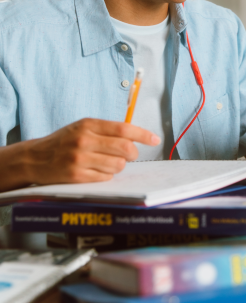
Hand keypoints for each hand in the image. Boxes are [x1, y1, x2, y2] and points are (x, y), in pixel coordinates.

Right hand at [24, 118, 160, 184]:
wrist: (33, 158)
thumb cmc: (64, 142)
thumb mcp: (83, 127)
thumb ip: (107, 130)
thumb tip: (136, 136)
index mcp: (88, 125)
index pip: (124, 128)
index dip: (143, 135)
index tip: (155, 139)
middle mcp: (84, 140)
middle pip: (125, 148)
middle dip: (133, 154)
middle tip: (131, 155)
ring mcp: (79, 159)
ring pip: (118, 165)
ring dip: (119, 166)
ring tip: (108, 163)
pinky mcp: (76, 176)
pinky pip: (105, 178)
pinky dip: (107, 175)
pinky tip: (97, 171)